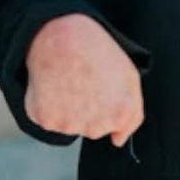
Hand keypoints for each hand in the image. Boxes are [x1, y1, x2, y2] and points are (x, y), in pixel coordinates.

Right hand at [25, 13, 143, 145]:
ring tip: (70, 79)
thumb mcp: (130, 76)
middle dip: (92, 109)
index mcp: (121, 113)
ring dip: (70, 108)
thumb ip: (132, 114)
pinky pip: (50, 119)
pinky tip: (54, 84)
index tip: (104, 89)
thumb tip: (118, 141)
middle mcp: (97, 125)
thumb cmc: (97, 51)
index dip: (111, 105)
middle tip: (86, 80)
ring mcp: (70, 125)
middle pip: (94, 128)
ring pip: (71, 125)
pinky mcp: (46, 120)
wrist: (62, 37)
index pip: (119, 129)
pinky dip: (50, 106)